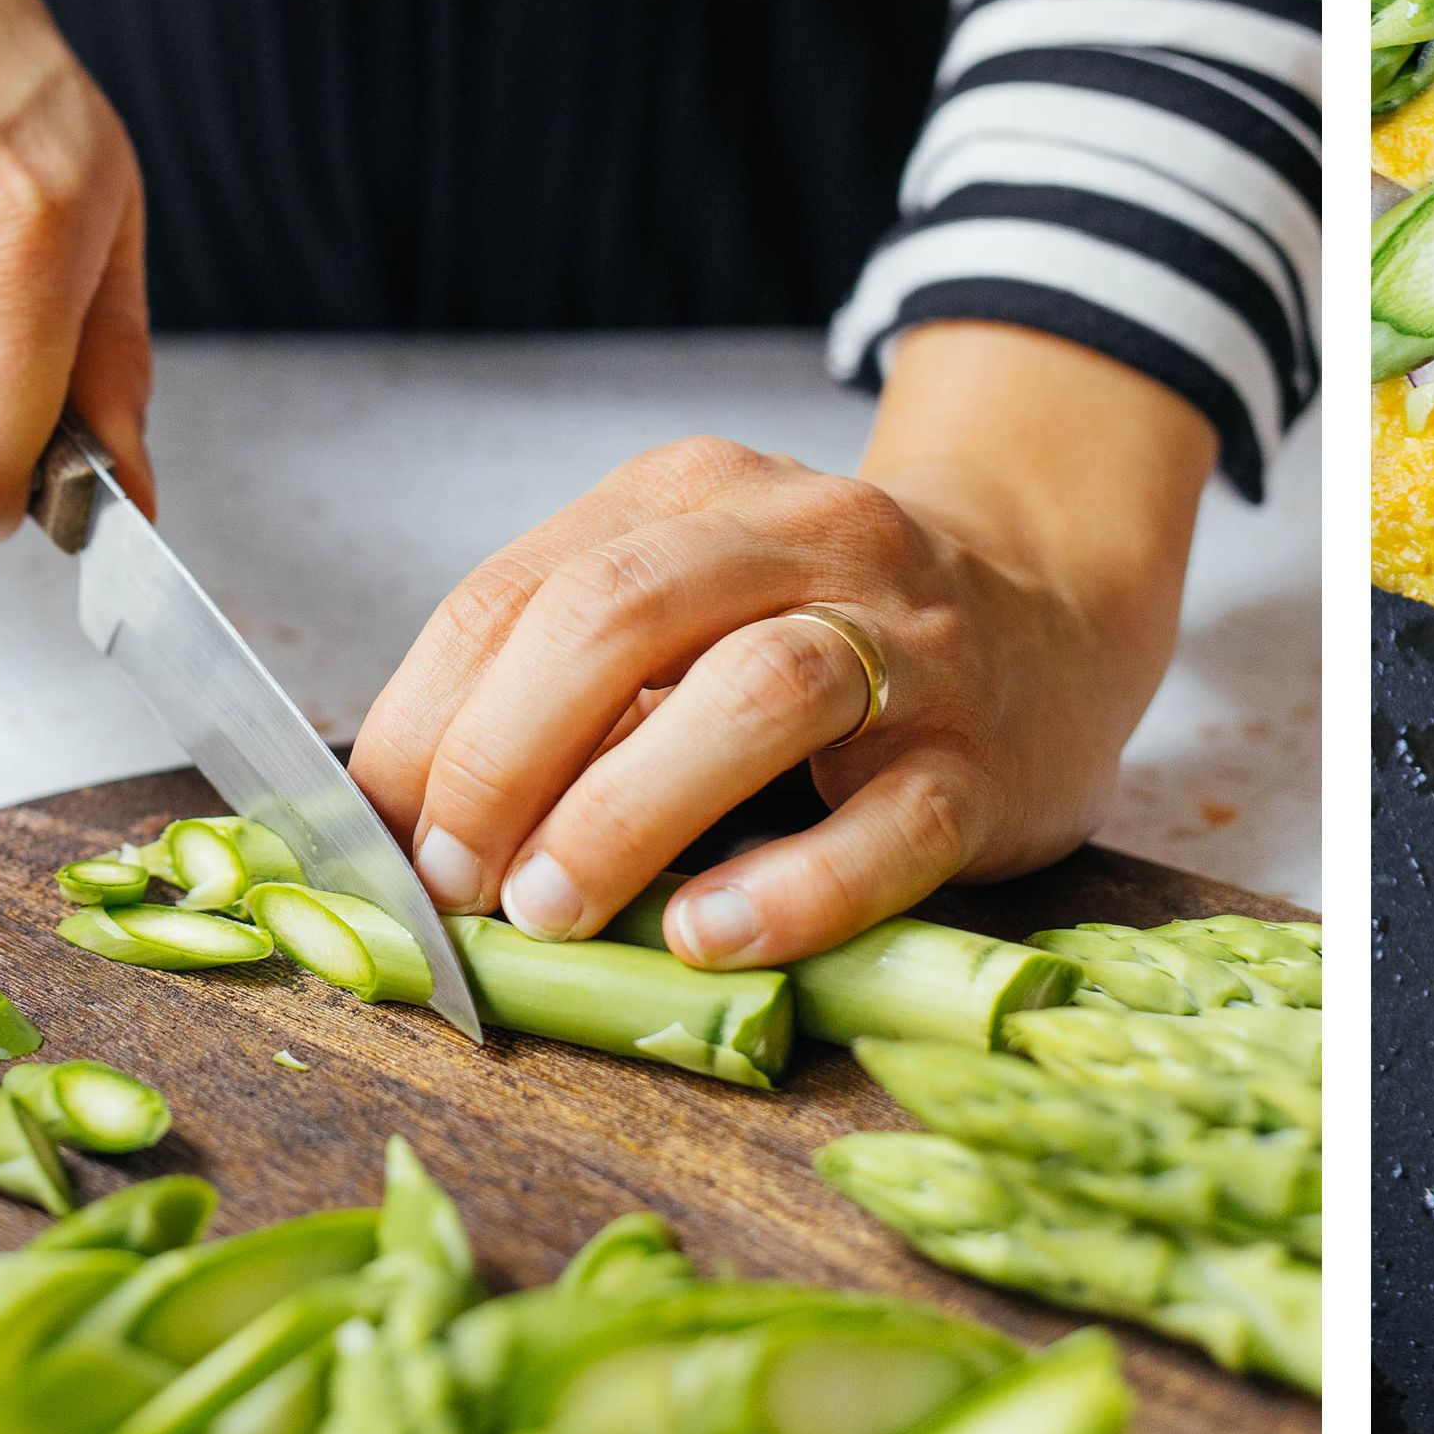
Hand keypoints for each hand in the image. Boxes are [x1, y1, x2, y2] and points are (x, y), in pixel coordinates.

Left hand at [350, 322, 1215, 965]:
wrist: (1057, 605)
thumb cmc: (833, 632)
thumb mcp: (696, 602)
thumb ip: (576, 680)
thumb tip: (408, 818)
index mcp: (699, 498)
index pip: (524, 588)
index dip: (428, 716)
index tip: (377, 831)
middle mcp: (806, 541)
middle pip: (624, 612)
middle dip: (507, 750)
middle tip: (454, 877)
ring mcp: (908, 648)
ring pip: (759, 691)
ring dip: (627, 807)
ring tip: (550, 908)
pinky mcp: (985, 761)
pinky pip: (889, 821)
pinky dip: (790, 888)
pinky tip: (708, 935)